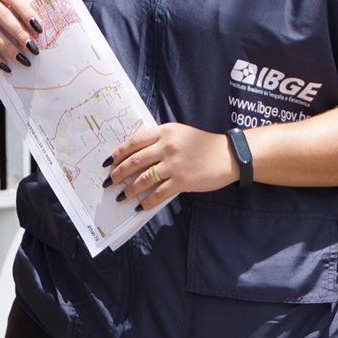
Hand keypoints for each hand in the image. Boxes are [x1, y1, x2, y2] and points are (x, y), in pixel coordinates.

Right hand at [0, 0, 42, 73]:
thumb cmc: (2, 12)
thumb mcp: (11, 6)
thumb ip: (23, 14)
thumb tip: (40, 34)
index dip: (27, 12)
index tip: (39, 29)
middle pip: (3, 15)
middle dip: (20, 34)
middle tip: (33, 49)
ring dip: (9, 48)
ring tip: (23, 60)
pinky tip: (5, 66)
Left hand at [106, 123, 238, 211]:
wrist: (229, 155)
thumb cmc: (204, 144)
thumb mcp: (181, 133)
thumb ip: (160, 140)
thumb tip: (136, 155)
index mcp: (165, 131)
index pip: (134, 142)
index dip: (118, 153)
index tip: (109, 162)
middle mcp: (167, 147)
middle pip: (135, 161)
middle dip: (119, 173)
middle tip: (110, 182)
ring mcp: (174, 165)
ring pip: (143, 179)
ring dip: (130, 190)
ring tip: (122, 196)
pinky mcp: (182, 181)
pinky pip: (158, 194)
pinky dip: (147, 202)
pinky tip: (140, 206)